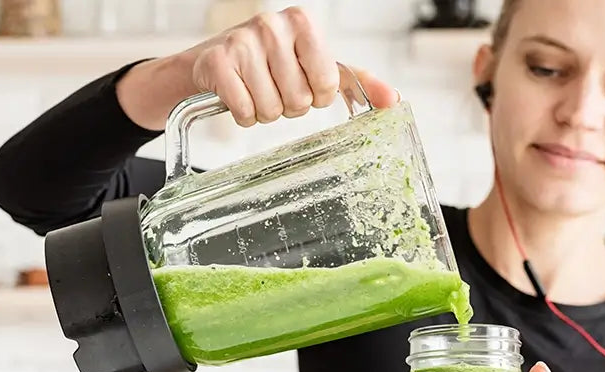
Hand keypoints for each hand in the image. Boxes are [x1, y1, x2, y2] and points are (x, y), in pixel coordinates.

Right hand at [116, 6, 398, 129]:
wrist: (209, 63)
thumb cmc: (269, 65)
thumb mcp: (313, 64)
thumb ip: (355, 81)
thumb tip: (395, 101)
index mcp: (302, 22)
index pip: (326, 83)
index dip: (315, 96)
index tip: (302, 86)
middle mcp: (272, 26)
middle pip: (298, 100)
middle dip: (287, 106)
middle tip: (273, 89)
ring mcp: (242, 42)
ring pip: (271, 110)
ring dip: (264, 113)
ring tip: (255, 92)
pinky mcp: (216, 62)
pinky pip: (244, 112)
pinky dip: (243, 116)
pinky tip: (237, 98)